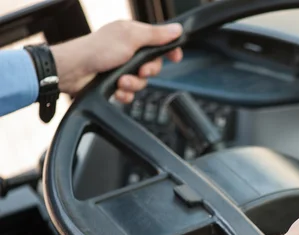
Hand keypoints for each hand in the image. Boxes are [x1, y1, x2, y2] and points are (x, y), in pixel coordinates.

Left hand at [50, 21, 183, 102]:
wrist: (73, 71)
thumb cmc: (96, 50)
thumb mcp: (131, 38)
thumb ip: (156, 35)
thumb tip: (177, 29)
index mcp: (133, 35)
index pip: (160, 42)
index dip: (169, 50)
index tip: (175, 57)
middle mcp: (128, 51)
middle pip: (153, 66)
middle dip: (147, 72)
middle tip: (140, 71)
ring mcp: (121, 67)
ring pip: (142, 82)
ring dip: (133, 84)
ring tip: (121, 81)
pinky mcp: (115, 82)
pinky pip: (130, 93)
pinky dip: (124, 94)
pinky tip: (116, 90)